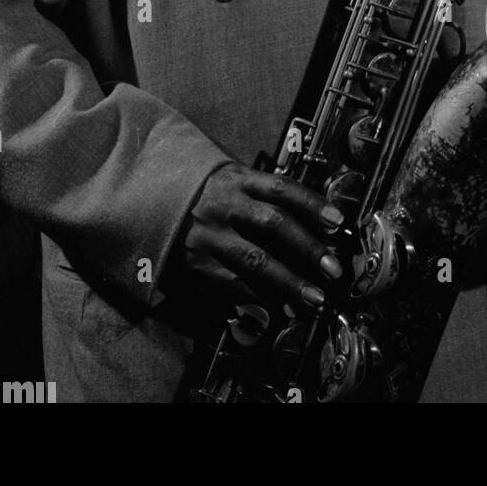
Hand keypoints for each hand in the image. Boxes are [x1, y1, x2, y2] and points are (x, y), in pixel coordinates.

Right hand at [166, 163, 344, 314]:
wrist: (148, 201)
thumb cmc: (203, 191)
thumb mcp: (231, 179)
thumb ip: (264, 194)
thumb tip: (313, 219)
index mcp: (237, 178)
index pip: (282, 188)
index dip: (312, 204)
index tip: (338, 222)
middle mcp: (224, 204)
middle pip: (274, 224)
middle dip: (307, 248)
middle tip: (333, 268)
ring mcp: (209, 234)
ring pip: (255, 260)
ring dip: (289, 282)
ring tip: (314, 298)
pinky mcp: (197, 262)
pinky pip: (233, 283)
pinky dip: (260, 297)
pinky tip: (281, 307)